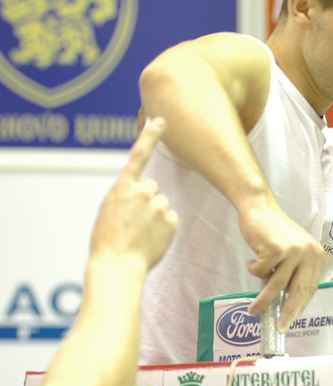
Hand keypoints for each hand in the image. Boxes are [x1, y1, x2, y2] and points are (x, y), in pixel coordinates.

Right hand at [90, 117, 177, 270]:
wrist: (117, 265)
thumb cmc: (107, 240)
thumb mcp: (109, 209)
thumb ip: (127, 195)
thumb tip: (148, 190)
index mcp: (122, 186)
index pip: (138, 154)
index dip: (150, 135)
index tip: (160, 120)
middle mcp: (143, 190)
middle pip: (152, 188)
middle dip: (145, 201)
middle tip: (132, 222)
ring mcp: (159, 204)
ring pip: (161, 204)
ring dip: (154, 215)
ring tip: (139, 233)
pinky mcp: (172, 219)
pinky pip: (170, 218)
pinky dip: (163, 228)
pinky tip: (150, 238)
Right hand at [240, 204, 325, 332]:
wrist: (260, 208)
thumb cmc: (274, 233)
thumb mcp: (292, 252)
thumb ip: (294, 273)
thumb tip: (287, 305)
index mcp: (316, 255)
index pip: (310, 287)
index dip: (300, 306)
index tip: (291, 321)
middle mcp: (309, 253)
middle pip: (298, 290)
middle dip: (288, 312)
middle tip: (280, 327)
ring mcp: (293, 251)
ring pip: (277, 285)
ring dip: (263, 300)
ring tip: (253, 310)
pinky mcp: (276, 249)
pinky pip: (261, 271)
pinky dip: (254, 269)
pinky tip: (253, 259)